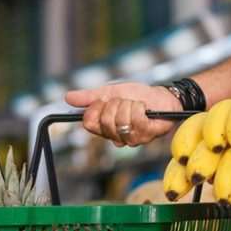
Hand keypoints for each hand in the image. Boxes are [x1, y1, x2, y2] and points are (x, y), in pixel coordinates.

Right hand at [65, 82, 181, 146]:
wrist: (163, 96)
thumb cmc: (138, 95)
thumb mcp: (112, 92)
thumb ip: (90, 96)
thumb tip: (67, 97)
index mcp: (105, 127)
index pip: (89, 123)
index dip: (95, 108)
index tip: (105, 100)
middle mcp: (116, 137)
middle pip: (105, 121)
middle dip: (116, 104)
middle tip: (126, 101)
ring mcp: (131, 139)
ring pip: (120, 120)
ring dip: (130, 105)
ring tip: (137, 104)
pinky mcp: (146, 136)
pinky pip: (136, 120)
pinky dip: (140, 107)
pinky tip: (145, 108)